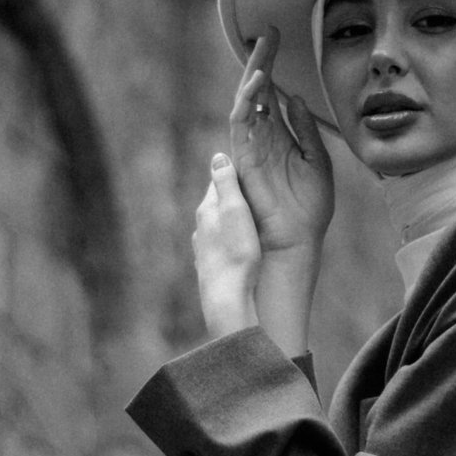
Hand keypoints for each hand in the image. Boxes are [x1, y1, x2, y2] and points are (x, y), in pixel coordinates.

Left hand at [192, 153, 260, 337]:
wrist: (228, 300)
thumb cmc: (238, 253)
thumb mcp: (236, 211)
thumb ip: (227, 183)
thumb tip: (218, 156)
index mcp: (207, 210)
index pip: (219, 181)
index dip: (235, 173)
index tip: (251, 166)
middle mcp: (200, 228)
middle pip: (218, 205)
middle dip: (233, 198)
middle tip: (254, 191)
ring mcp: (203, 250)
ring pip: (218, 228)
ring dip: (231, 223)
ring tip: (250, 221)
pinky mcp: (209, 268)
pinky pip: (220, 248)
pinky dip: (230, 243)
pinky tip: (239, 249)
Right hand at [228, 27, 334, 259]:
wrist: (298, 238)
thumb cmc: (309, 206)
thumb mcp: (317, 159)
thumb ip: (306, 129)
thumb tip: (295, 98)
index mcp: (279, 135)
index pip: (271, 93)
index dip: (273, 65)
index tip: (277, 36)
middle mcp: (261, 136)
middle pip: (256, 91)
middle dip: (260, 61)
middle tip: (266, 32)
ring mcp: (250, 146)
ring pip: (246, 102)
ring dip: (252, 74)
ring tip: (261, 48)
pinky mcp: (243, 157)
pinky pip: (241, 124)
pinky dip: (248, 101)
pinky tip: (258, 82)